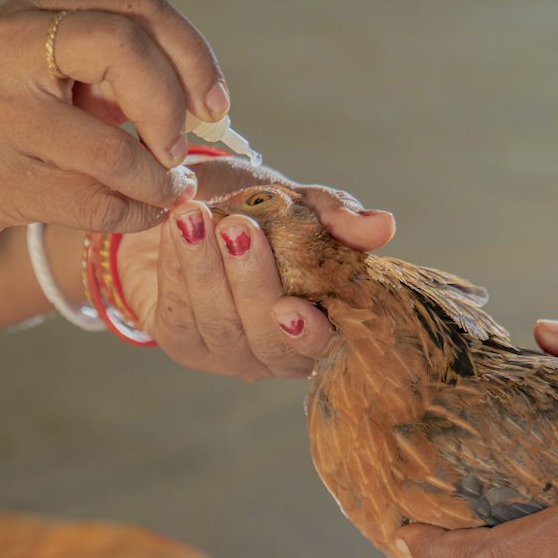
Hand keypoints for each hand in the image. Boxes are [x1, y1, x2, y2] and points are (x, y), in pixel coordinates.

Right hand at [0, 0, 227, 275]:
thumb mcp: (26, 63)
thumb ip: (98, 66)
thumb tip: (194, 102)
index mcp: (30, 12)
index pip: (137, 9)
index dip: (191, 56)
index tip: (213, 104)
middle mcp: (12, 49)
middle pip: (128, 49)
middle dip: (173, 109)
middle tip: (180, 149)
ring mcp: (3, 116)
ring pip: (117, 149)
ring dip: (158, 182)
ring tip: (165, 191)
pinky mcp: (1, 180)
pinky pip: (95, 202)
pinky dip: (131, 213)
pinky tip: (136, 213)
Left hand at [119, 158, 395, 379]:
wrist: (192, 208)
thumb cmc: (257, 212)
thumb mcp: (299, 203)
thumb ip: (336, 214)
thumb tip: (383, 226)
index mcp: (317, 326)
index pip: (320, 347)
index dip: (308, 335)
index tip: (290, 306)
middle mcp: (274, 353)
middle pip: (265, 339)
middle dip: (251, 283)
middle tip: (238, 229)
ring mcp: (227, 354)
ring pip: (220, 324)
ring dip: (206, 269)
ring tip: (195, 216)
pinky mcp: (182, 342)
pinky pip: (179, 313)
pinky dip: (177, 267)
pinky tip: (175, 229)